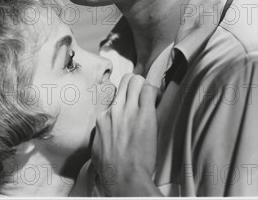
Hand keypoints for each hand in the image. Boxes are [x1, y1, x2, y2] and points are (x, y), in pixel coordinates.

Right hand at [91, 73, 158, 195]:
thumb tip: (105, 134)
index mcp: (103, 118)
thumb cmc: (111, 169)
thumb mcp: (98, 148)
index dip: (127, 101)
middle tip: (144, 97)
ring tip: (153, 100)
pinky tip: (159, 102)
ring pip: (136, 80)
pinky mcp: (144, 114)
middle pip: (125, 81)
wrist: (123, 176)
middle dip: (136, 85)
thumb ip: (102, 135)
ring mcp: (128, 110)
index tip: (133, 107)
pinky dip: (157, 93)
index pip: (116, 97)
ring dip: (146, 87)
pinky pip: (150, 90)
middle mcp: (115, 110)